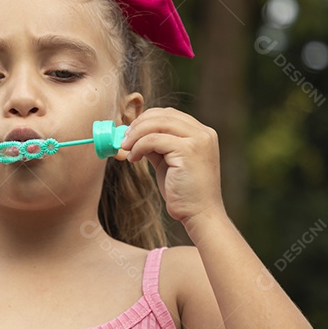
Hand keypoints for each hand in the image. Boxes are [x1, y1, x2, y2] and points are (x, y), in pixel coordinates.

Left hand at [118, 107, 224, 224]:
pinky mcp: (189, 150)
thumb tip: (133, 135)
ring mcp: (198, 140)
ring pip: (158, 124)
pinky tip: (134, 158)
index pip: (170, 114)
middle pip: (163, 115)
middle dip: (139, 124)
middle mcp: (203, 132)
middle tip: (124, 139)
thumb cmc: (184, 192)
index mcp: (202, 133)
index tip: (130, 132)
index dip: (147, 119)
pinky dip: (139, 146)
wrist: (200, 214)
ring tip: (126, 148)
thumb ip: (157, 146)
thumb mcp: (169, 162)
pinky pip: (154, 140)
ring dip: (136, 134)